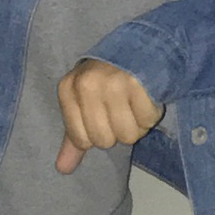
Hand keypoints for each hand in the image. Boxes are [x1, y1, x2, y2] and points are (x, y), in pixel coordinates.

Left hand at [55, 58, 163, 173]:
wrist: (143, 46)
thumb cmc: (109, 78)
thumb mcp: (84, 102)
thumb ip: (75, 137)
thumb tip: (63, 169)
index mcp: (68, 88)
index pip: (82, 140)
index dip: (97, 134)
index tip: (103, 113)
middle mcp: (87, 84)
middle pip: (104, 140)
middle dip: (118, 130)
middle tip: (121, 107)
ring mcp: (112, 82)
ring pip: (127, 135)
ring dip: (136, 125)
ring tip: (134, 103)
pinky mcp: (139, 83)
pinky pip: (147, 121)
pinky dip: (150, 114)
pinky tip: (146, 97)